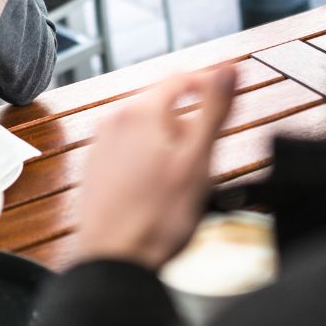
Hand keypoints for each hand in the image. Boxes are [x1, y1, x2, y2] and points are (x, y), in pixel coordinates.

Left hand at [75, 67, 236, 270]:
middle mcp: (113, 118)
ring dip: (169, 136)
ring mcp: (100, 141)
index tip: (227, 92)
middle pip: (160, 100)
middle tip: (207, 149)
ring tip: (184, 172)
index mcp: (139, 111)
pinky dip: (149, 152)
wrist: (114, 258)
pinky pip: (128, 143)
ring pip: (144, 123)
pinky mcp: (96, 162)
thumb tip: (229, 68)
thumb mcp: (198, 160)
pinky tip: (158, 183)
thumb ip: (214, 109)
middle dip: (188, 116)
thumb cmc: (158, 216)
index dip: (208, 81)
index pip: (179, 77)